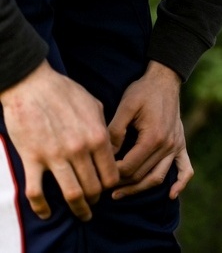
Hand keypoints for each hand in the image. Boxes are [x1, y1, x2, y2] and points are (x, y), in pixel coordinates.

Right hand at [0, 60, 118, 220]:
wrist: (33, 85)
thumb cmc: (65, 92)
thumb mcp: (94, 106)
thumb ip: (103, 127)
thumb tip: (110, 144)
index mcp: (97, 136)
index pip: (111, 173)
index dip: (112, 185)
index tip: (109, 189)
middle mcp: (79, 149)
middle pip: (94, 187)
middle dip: (97, 199)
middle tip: (96, 204)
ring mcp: (55, 156)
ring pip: (72, 194)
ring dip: (79, 208)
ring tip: (83, 214)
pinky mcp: (32, 159)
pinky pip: (36, 192)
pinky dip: (42, 207)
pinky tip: (47, 213)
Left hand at [107, 61, 192, 200]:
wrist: (165, 78)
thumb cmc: (143, 91)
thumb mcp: (125, 107)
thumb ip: (114, 133)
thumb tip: (103, 157)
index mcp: (154, 137)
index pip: (129, 167)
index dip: (110, 175)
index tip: (95, 175)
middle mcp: (168, 145)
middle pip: (141, 175)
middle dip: (120, 183)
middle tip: (100, 186)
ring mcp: (177, 145)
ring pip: (158, 177)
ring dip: (139, 188)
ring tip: (119, 193)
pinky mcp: (181, 143)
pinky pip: (185, 168)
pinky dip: (180, 183)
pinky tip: (171, 194)